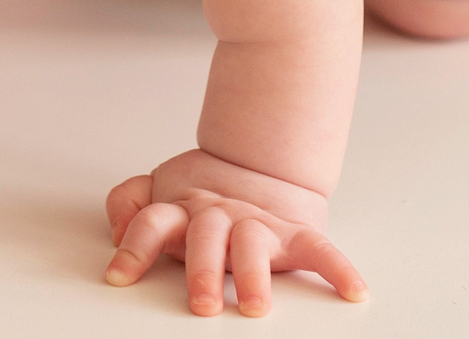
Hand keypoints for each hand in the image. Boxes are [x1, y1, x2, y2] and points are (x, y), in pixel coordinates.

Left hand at [103, 148, 366, 317]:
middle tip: (200, 305)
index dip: (134, 246)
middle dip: (202, 271)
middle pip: (207, 236)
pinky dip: (338, 269)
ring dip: (253, 274)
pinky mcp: (295, 234)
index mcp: (184, 208)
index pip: (154, 221)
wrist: (261, 162)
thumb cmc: (203, 193)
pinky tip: (352, 291)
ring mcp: (258, 224)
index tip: (119, 276)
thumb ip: (131, 201)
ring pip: (254, 244)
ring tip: (254, 305)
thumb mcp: (161, 189)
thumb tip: (116, 229)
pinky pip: (319, 249)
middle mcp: (220, 216)